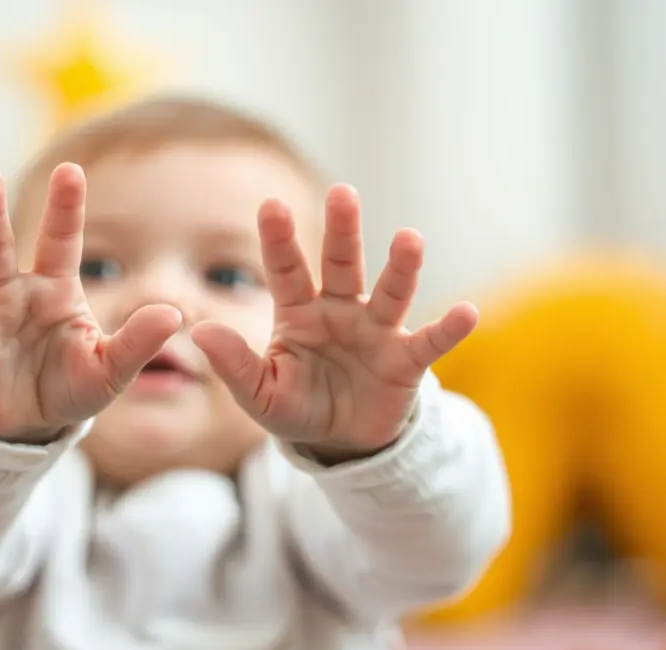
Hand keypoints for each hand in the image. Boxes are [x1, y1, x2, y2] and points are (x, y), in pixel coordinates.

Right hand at [0, 163, 181, 442]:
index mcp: (58, 290)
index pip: (63, 241)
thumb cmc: (68, 388)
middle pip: (11, 240)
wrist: (26, 426)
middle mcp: (21, 290)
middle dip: (0, 208)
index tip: (70, 171)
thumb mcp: (109, 371)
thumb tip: (174, 314)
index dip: (65, 208)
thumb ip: (137, 343)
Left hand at [191, 185, 477, 453]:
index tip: (271, 206)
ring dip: (402, 267)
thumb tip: (198, 332)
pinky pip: (430, 342)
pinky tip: (467, 313)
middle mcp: (340, 310)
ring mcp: (376, 331)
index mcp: (299, 313)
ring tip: (410, 238)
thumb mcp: (259, 393)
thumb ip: (233, 364)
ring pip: (390, 292)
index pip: (286, 270)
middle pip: (342, 263)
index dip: (279, 239)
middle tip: (343, 193)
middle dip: (343, 230)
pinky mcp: (406, 361)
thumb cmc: (296, 406)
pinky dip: (449, 329)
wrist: (339, 440)